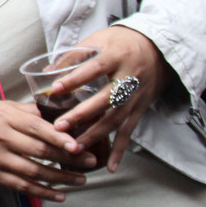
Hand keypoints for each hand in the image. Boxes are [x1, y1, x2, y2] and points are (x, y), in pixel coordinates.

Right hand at [0, 99, 91, 201]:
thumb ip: (27, 111)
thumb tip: (58, 111)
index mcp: (4, 116)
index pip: (36, 127)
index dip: (59, 137)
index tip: (78, 144)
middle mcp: (0, 138)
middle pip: (39, 151)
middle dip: (68, 158)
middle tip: (90, 161)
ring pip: (34, 172)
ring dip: (60, 178)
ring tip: (80, 180)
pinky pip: (22, 187)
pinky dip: (43, 192)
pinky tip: (60, 195)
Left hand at [47, 25, 173, 171]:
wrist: (158, 49)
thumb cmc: (121, 44)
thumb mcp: (99, 40)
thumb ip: (75, 55)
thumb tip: (47, 72)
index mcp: (118, 56)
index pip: (95, 68)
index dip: (76, 78)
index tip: (56, 88)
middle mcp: (130, 78)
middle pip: (106, 99)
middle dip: (83, 115)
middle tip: (60, 127)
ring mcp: (136, 96)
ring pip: (116, 119)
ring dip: (95, 135)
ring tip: (75, 148)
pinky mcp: (140, 109)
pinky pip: (129, 132)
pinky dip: (120, 150)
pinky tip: (110, 166)